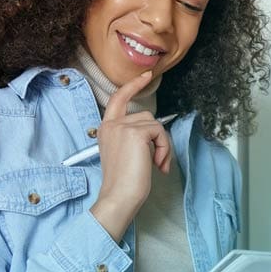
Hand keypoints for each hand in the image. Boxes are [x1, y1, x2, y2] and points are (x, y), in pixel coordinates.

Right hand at [89, 71, 171, 241]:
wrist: (119, 196)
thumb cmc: (123, 182)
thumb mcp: (125, 153)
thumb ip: (132, 137)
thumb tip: (154, 132)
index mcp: (106, 128)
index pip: (118, 98)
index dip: (133, 85)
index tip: (147, 75)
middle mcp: (111, 124)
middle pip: (146, 116)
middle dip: (157, 137)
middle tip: (158, 161)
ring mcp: (122, 127)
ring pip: (155, 125)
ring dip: (162, 145)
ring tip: (157, 164)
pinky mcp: (136, 133)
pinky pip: (160, 132)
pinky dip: (164, 148)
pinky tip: (157, 165)